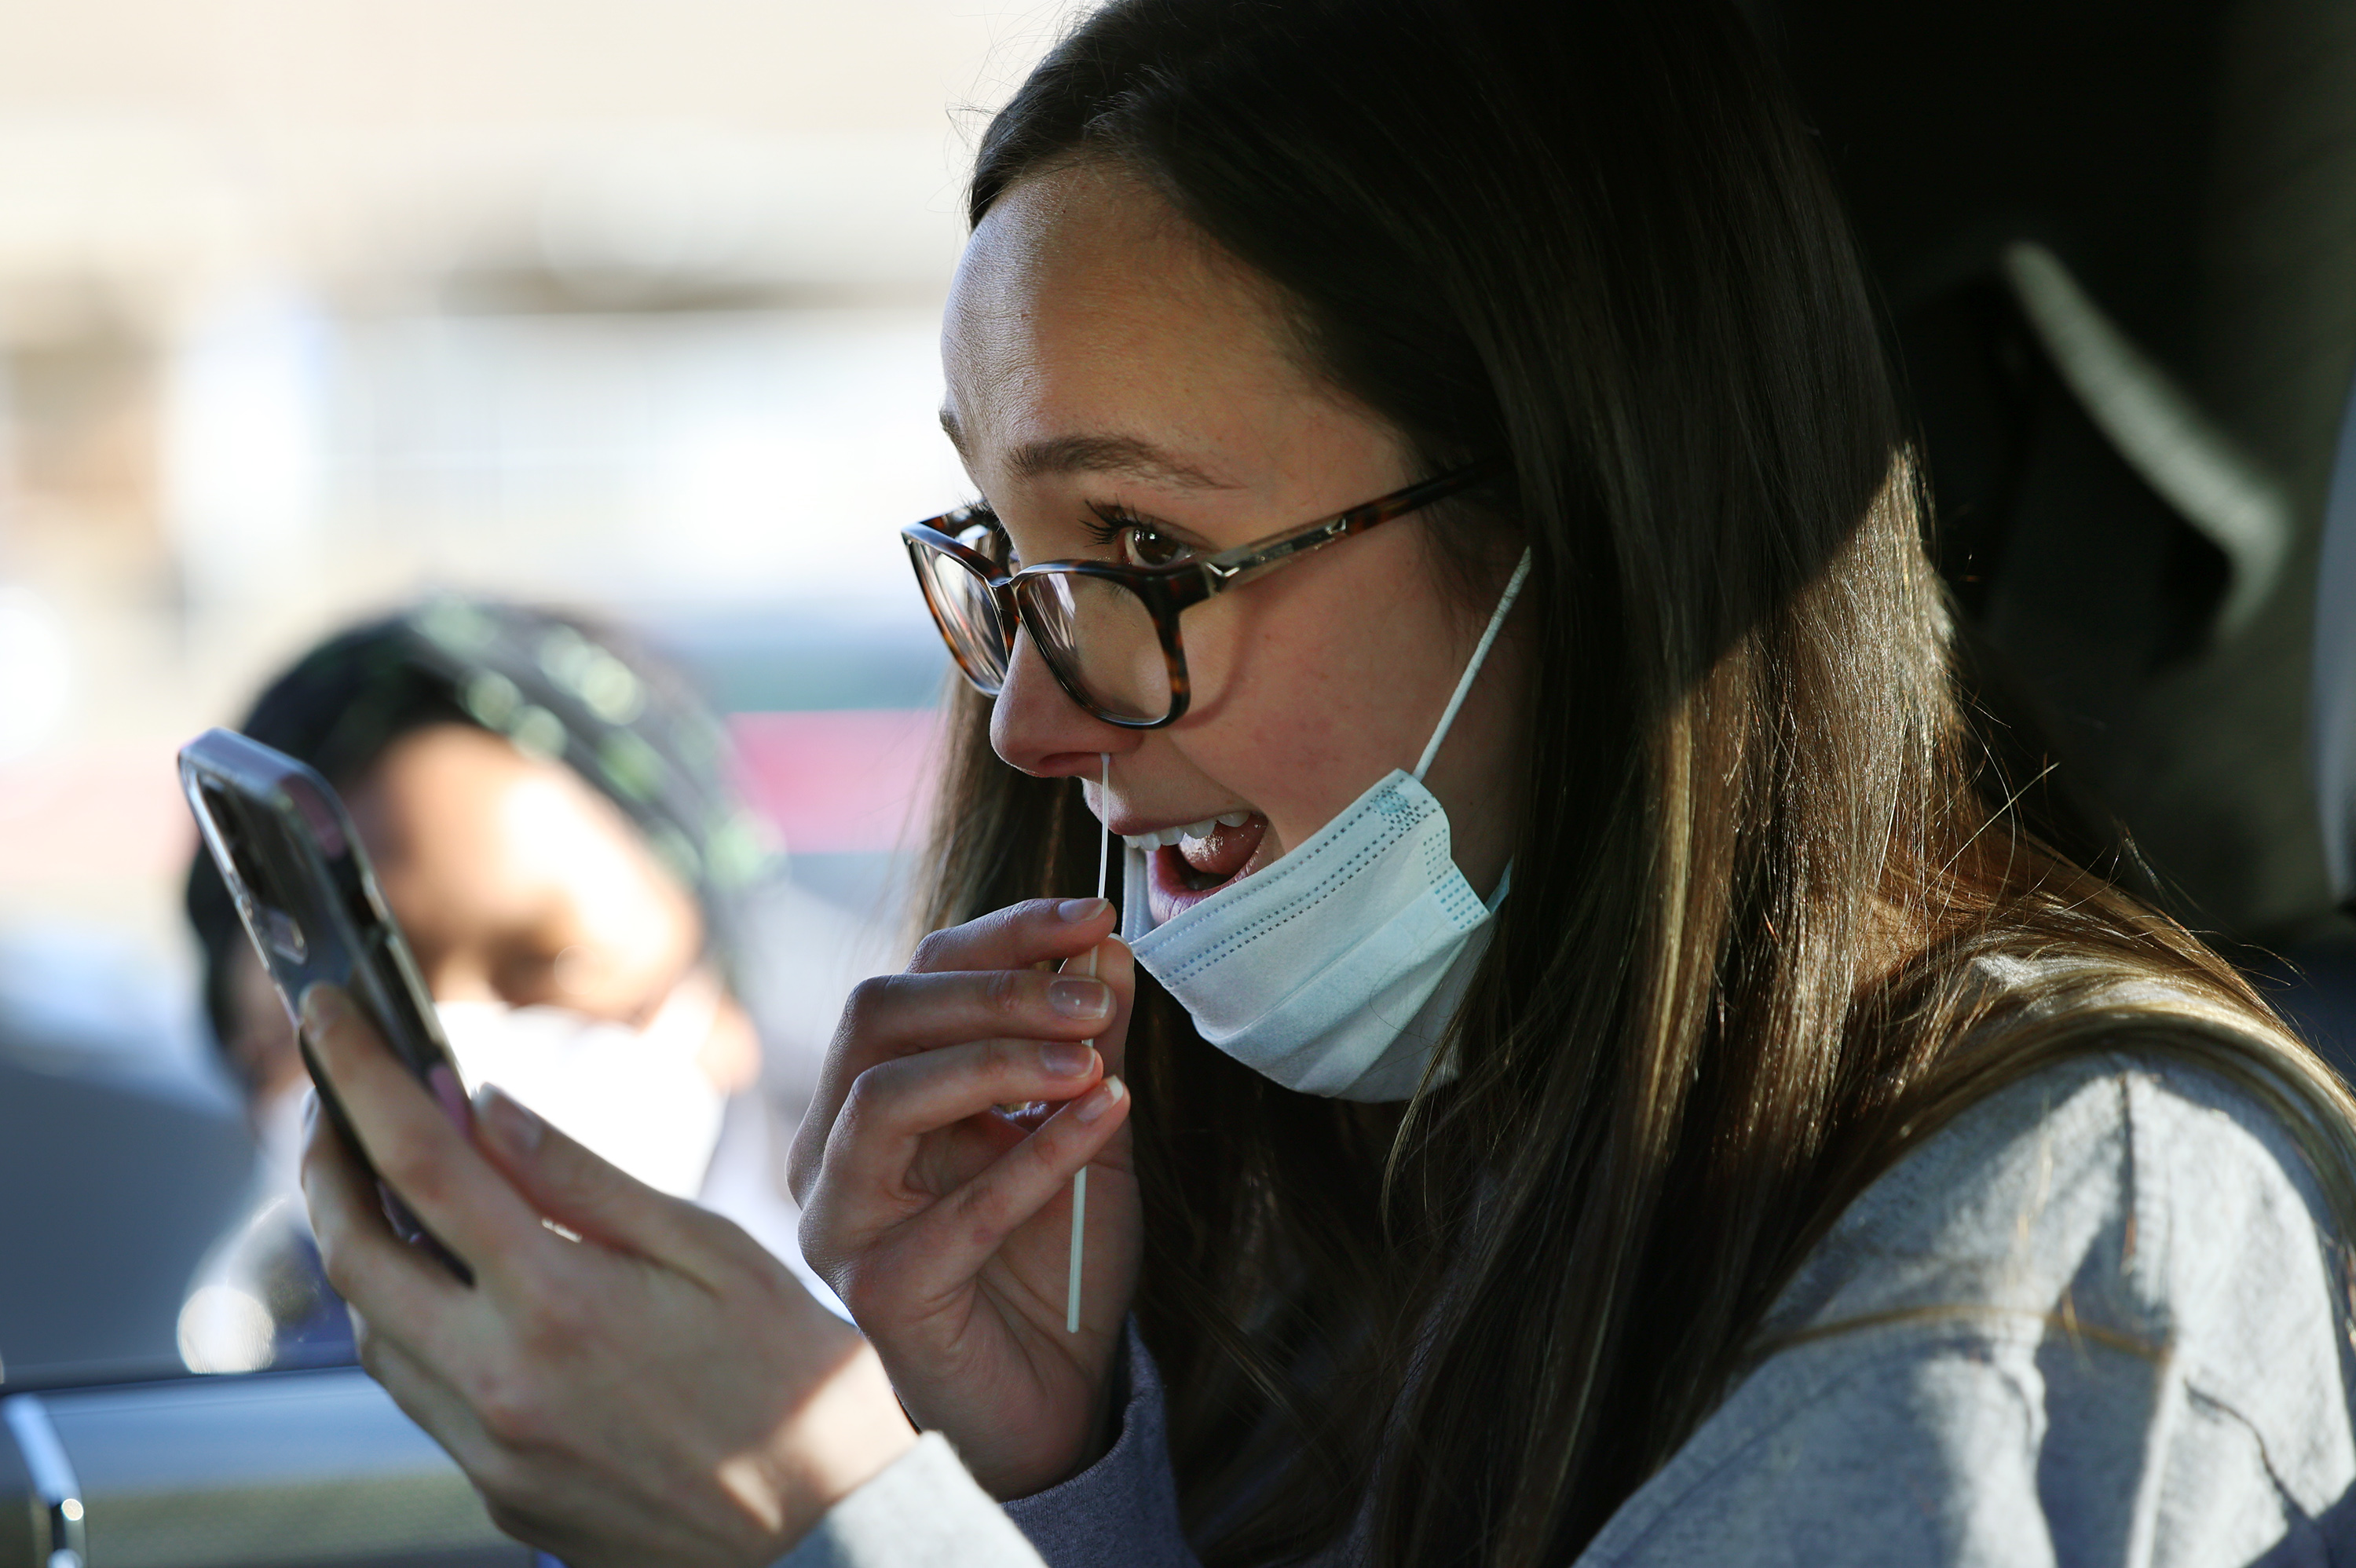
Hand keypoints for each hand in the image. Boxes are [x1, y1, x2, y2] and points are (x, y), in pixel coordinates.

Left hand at [297, 984, 914, 1567]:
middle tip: (334, 1101)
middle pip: (353, 1253)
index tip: (327, 1016)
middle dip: (325, 1163)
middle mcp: (501, 1383)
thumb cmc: (795, 1378)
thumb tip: (485, 1105)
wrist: (831, 1528)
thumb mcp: (709, 1248)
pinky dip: (417, 1324)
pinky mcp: (501, 1496)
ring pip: (372, 1332)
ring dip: (367, 1247)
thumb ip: (581, 1177)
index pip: (418, 1161)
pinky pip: (423, 1396)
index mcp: (557, 1303)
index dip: (359, 1076)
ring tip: (398, 1186)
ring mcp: (492, 1453)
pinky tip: (462, 1289)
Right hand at [787, 897, 1138, 1499]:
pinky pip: (954, 1209)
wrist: (1055, 1399)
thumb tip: (1105, 947)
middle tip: (1094, 993)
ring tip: (1092, 1062)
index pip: (914, 978)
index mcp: (872, 1092)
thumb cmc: (1053, 1261)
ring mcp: (841, 1219)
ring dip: (998, 1060)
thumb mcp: (1086, 1130)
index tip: (1093, 915)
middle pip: (878, 1018)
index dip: (1003, 937)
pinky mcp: (877, 1291)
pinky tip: (1108, 1114)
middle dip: (994, 990)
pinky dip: (1038, 1154)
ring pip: (884, 1098)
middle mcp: (834, 1146)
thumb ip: (1086, 1045)